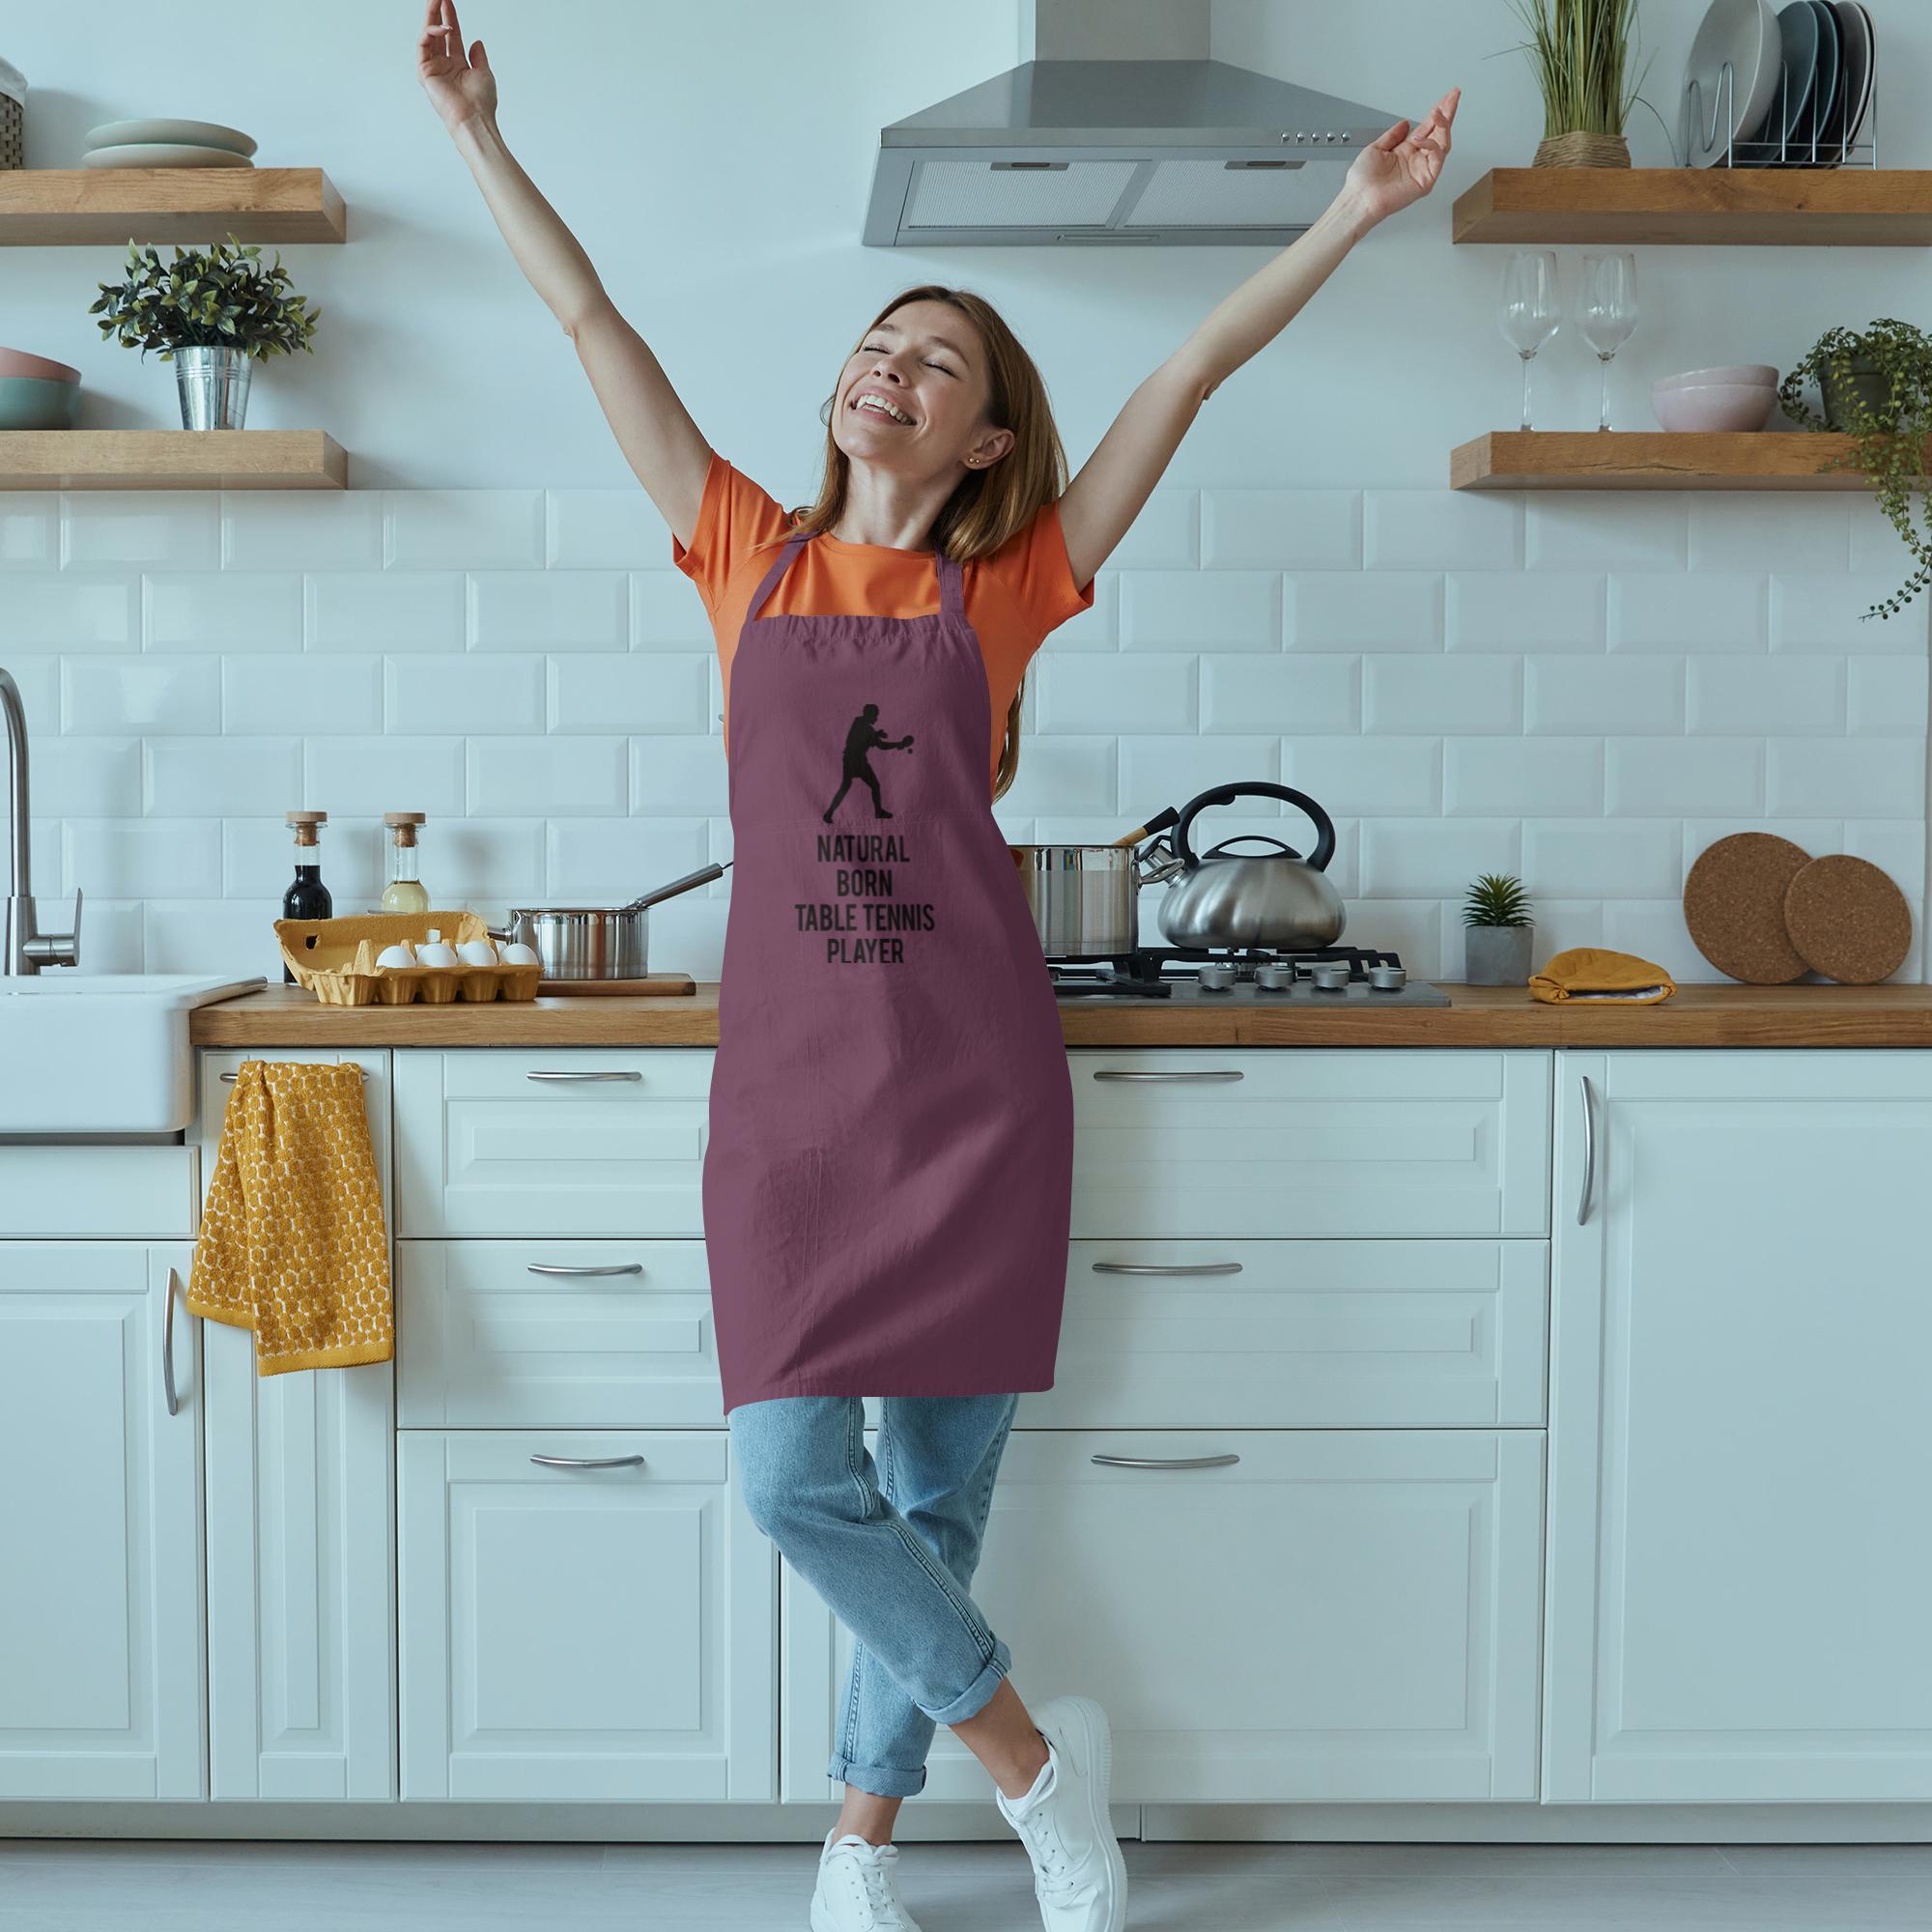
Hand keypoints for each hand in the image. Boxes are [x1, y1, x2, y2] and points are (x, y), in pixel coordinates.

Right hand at [418, 0, 496, 133]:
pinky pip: (423, 45)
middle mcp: (444, 65)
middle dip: (437, 12)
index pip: (452, 36)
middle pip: (438, 32)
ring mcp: (433, 68)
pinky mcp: (424, 72)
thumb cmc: (481, 102)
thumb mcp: (484, 73)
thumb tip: (476, 41)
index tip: (449, 1)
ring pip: (428, 35)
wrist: (474, 119)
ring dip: (432, 16)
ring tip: (436, 0)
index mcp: (458, 65)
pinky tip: (443, 28)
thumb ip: (478, 56)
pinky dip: (431, 33)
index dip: (451, 18)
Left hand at [1342, 86, 1458, 228]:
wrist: (1359, 198)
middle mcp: (1416, 159)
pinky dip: (1432, 146)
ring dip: (1443, 126)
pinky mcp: (1426, 182)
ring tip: (1438, 113)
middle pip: (1440, 132)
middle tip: (1454, 96)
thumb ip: (1392, 135)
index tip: (1447, 96)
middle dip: (1448, 113)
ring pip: (1443, 143)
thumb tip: (1405, 123)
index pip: (1428, 127)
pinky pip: (1437, 159)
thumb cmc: (1363, 180)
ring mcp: (1422, 170)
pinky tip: (1421, 139)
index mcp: (1406, 150)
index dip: (1438, 111)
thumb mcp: (1376, 148)